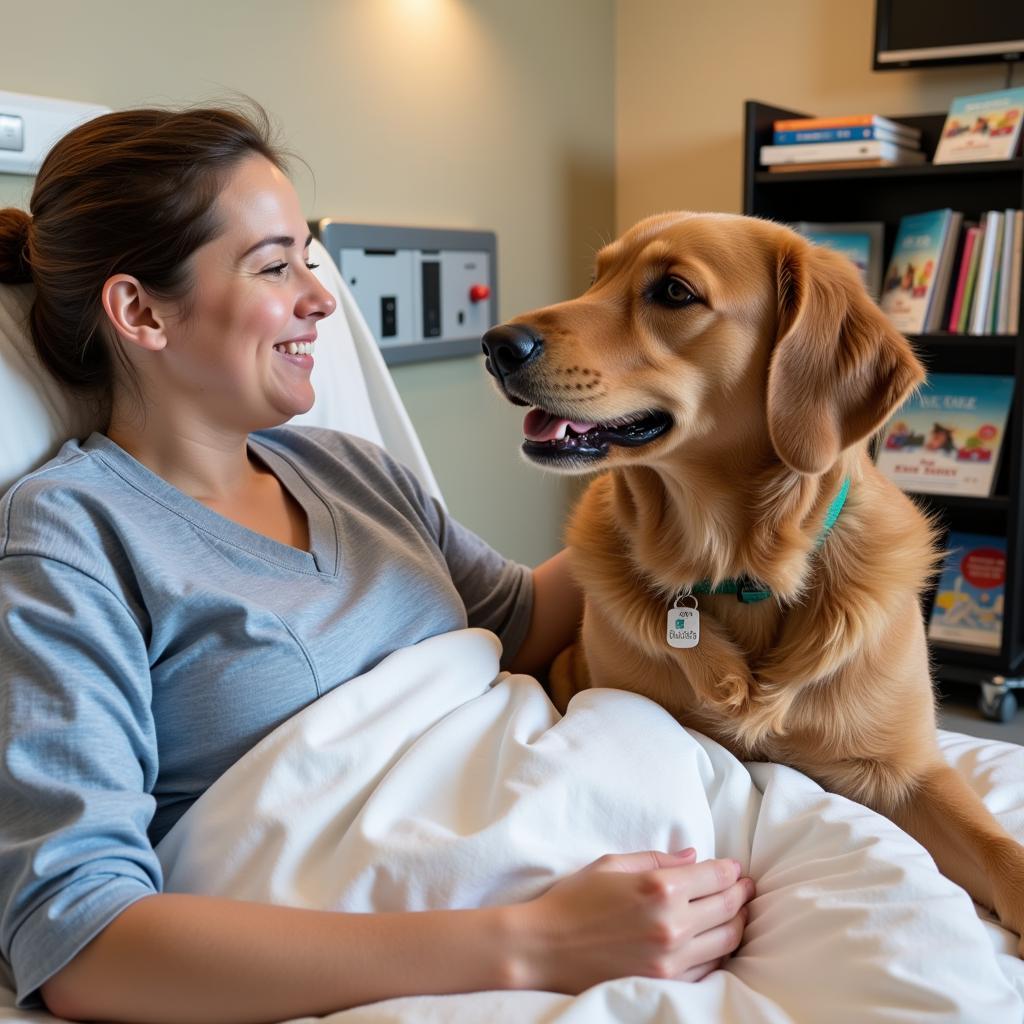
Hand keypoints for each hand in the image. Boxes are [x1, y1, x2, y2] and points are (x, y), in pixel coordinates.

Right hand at [508, 849, 754, 992]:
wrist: (545, 948)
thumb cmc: (574, 900)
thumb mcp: (612, 864)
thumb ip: (657, 859)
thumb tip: (692, 856)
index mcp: (659, 887)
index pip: (714, 876)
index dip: (730, 870)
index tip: (734, 868)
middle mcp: (672, 923)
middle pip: (727, 907)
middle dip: (741, 893)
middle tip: (746, 886)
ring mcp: (671, 957)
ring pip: (726, 940)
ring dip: (738, 922)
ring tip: (738, 911)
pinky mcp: (666, 981)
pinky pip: (709, 966)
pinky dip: (720, 950)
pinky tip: (717, 939)